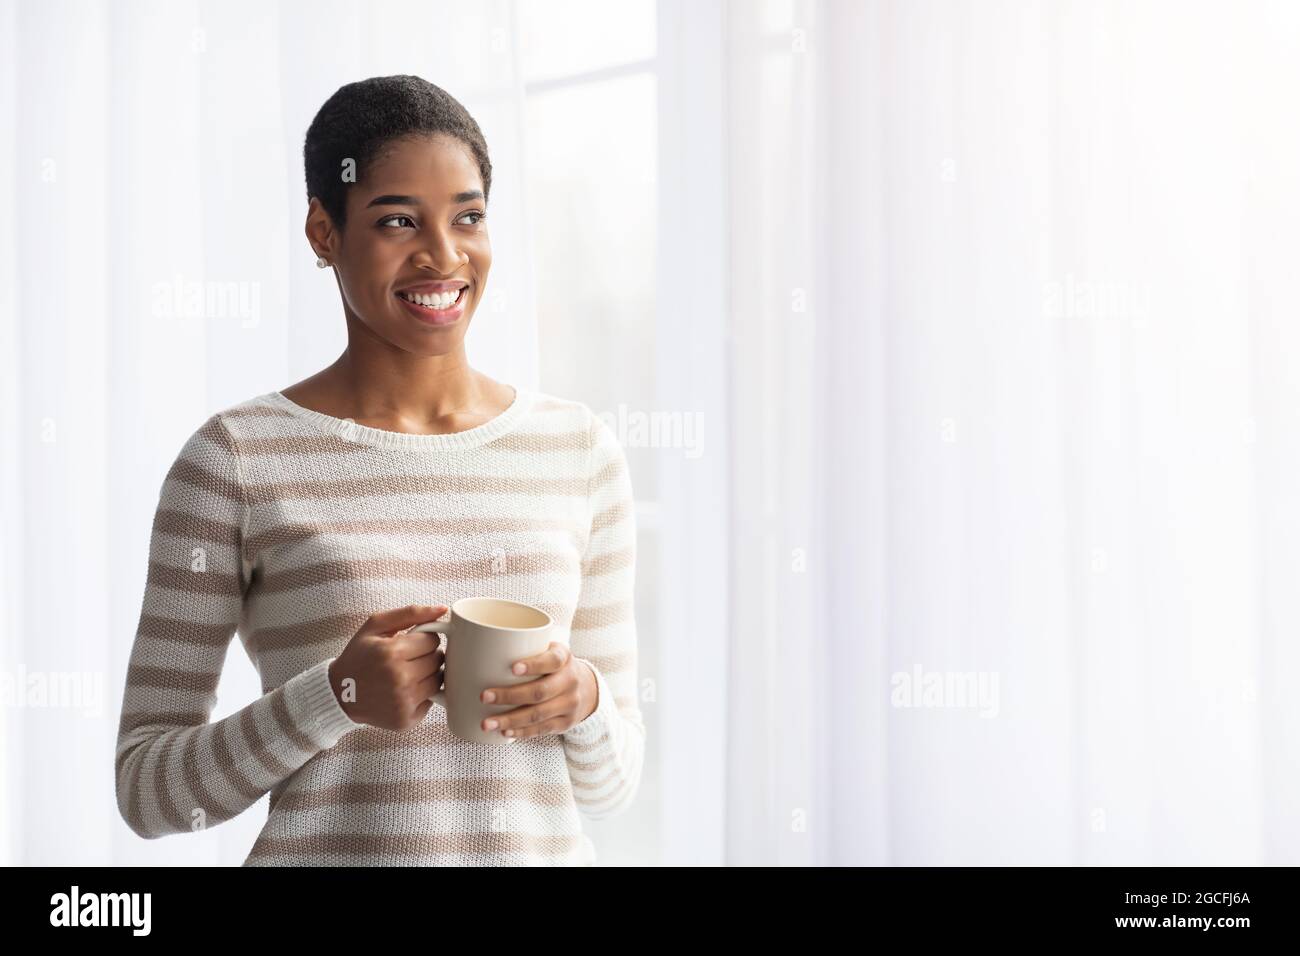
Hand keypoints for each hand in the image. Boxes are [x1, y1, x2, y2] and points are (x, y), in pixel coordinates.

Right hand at [327, 604, 447, 730]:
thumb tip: (442, 609)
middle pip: (437, 660)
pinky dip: (422, 694)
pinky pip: (431, 700)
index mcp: (392, 652)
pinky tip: (404, 690)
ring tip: (407, 673)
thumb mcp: (376, 626)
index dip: (422, 639)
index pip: (432, 640)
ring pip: (438, 680)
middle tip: (407, 658)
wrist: (339, 694)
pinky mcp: (406, 719)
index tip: (409, 644)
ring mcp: (404, 702)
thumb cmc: (358, 656)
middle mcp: (400, 678)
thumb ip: (410, 613)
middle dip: (426, 656)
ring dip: (427, 675)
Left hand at [478, 641, 597, 740]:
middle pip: (540, 691)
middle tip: (484, 696)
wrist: (586, 688)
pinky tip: (504, 732)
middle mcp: (570, 680)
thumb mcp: (546, 649)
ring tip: (486, 723)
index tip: (512, 668)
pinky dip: (522, 732)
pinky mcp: (566, 723)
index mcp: (563, 657)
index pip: (552, 660)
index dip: (534, 665)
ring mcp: (570, 704)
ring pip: (538, 714)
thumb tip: (466, 639)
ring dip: (510, 719)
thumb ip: (520, 645)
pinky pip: (542, 729)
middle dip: (510, 696)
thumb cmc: (551, 665)